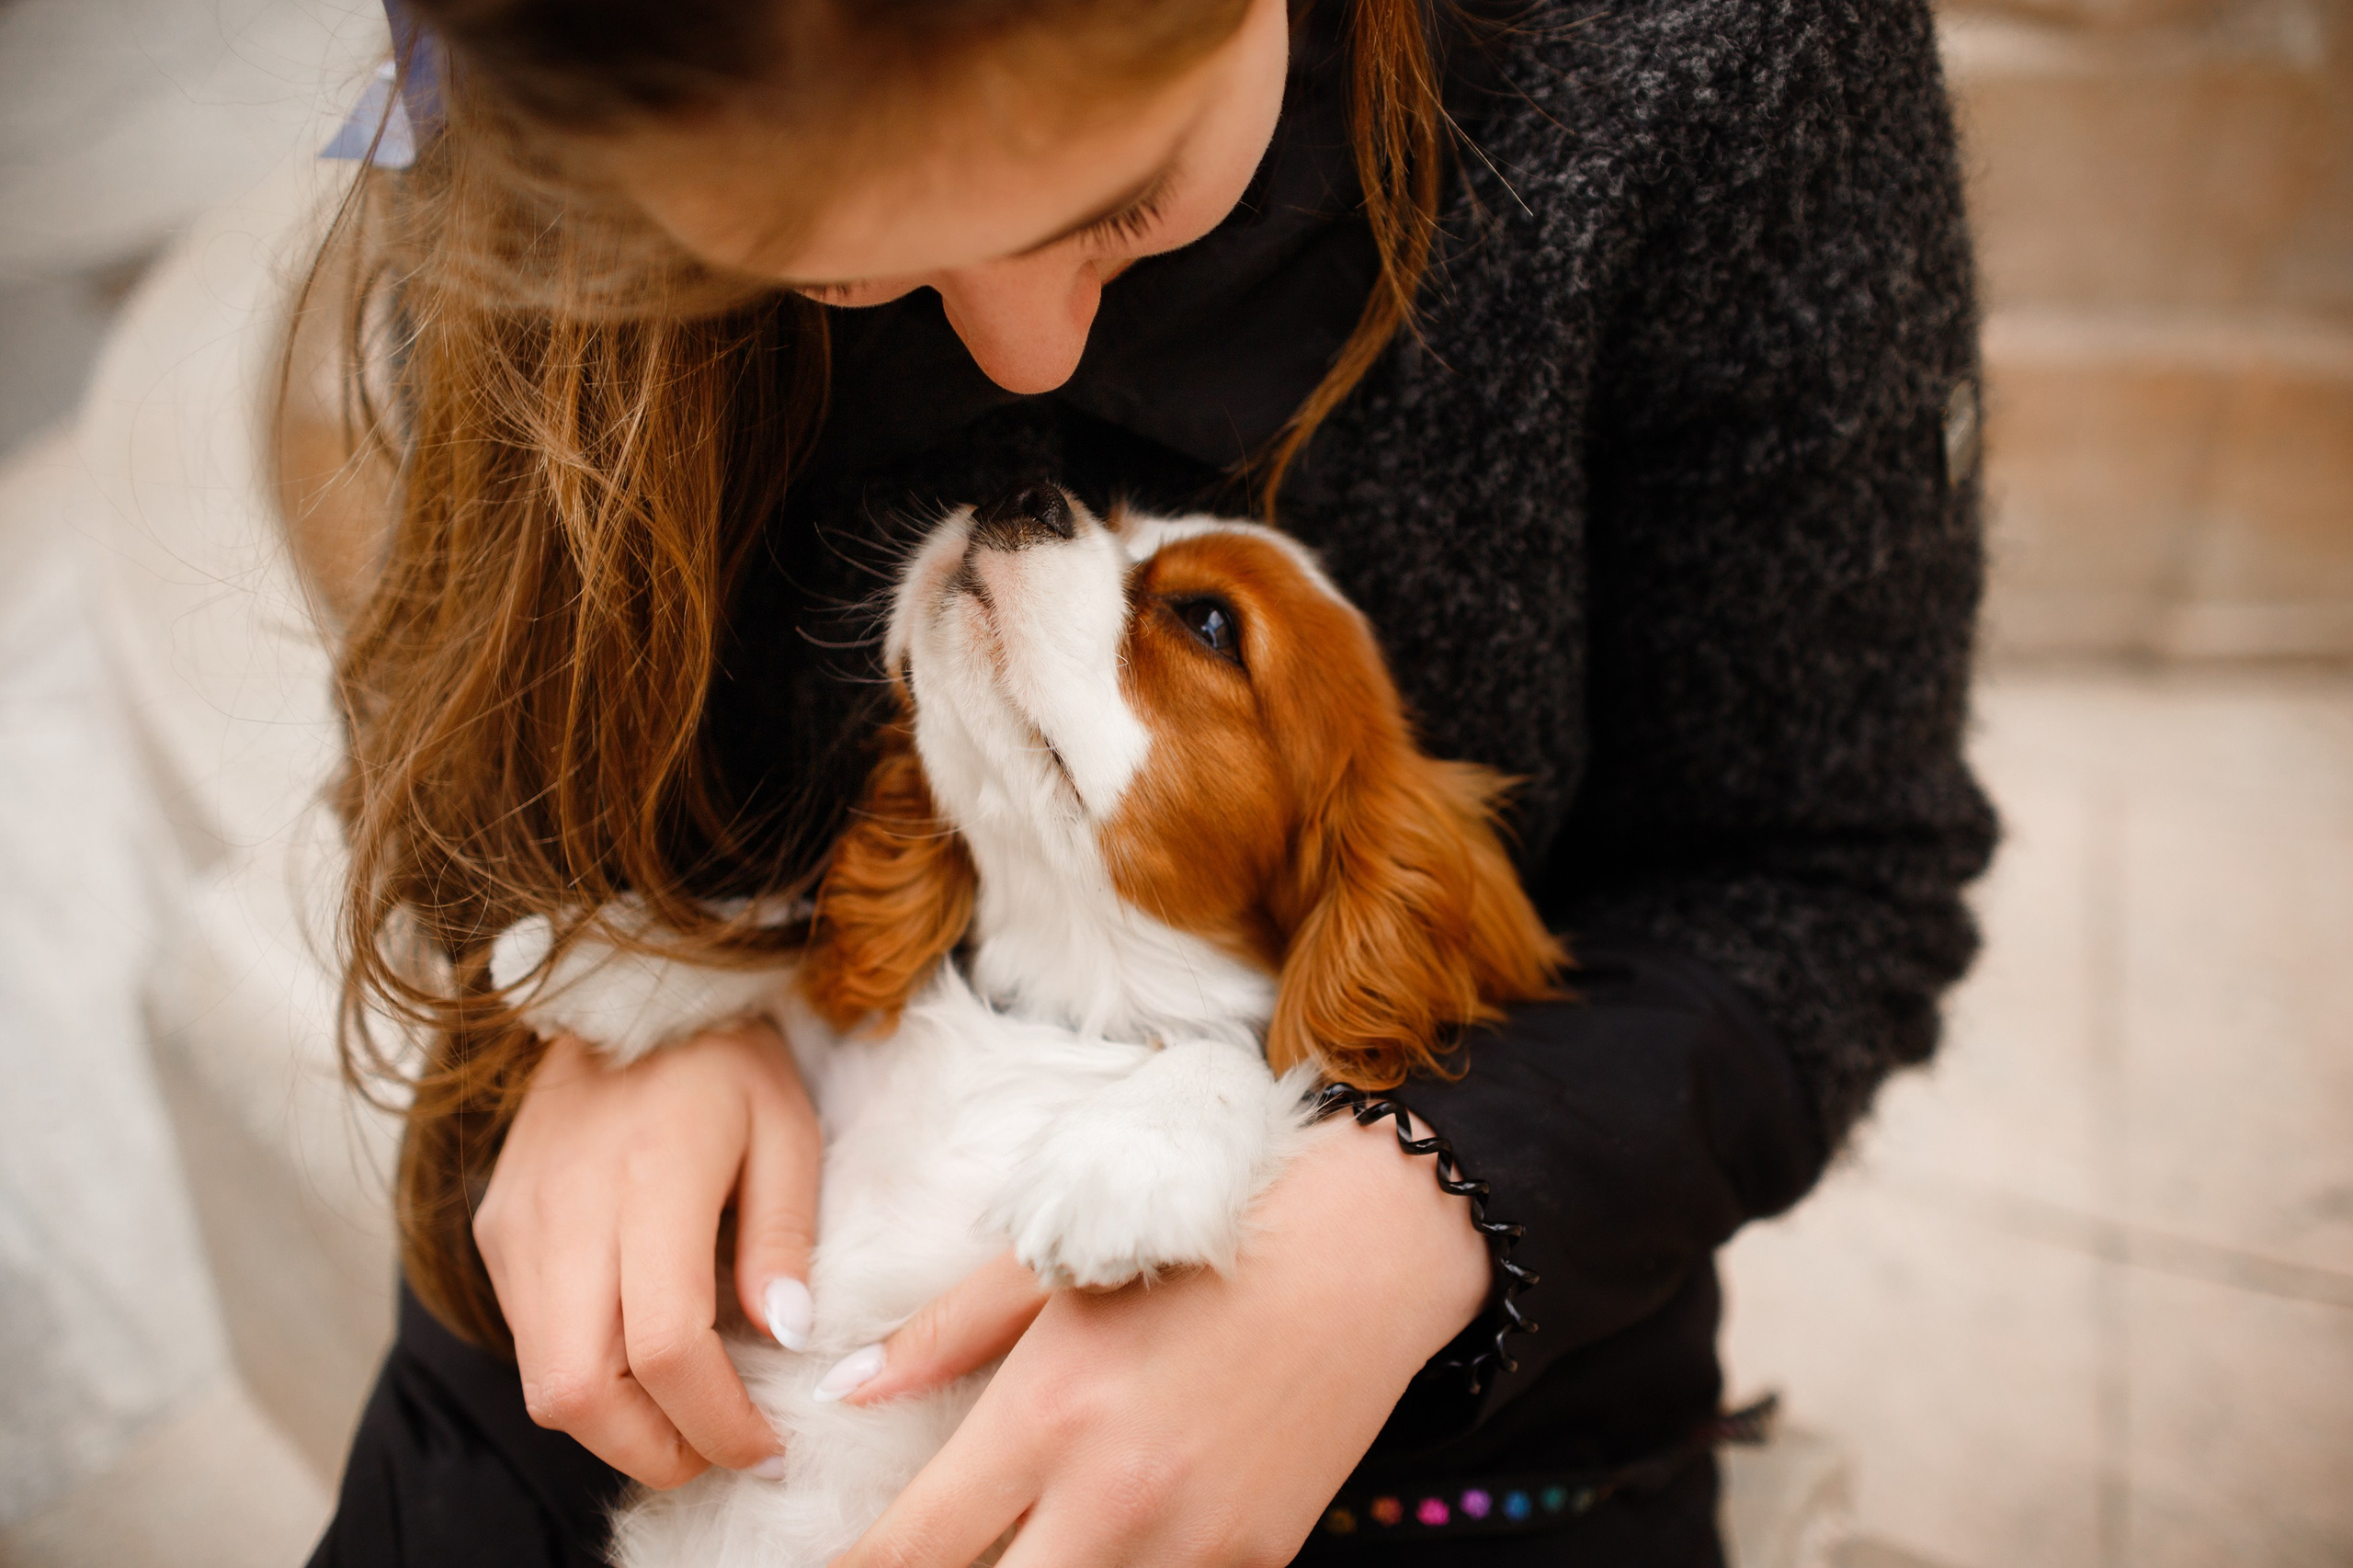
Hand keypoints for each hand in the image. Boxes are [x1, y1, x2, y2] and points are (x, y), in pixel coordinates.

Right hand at [474, 1021, 820, 1487]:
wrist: (626, 989)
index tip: (769, 1446)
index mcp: (651, 1179)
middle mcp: (566, 1212)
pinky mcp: (497, 1231)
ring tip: (691, 1418)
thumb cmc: (723, 1056)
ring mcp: (518, 1226)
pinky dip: (587, 1377)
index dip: (718, 1420)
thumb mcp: (786, 1126)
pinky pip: (530, 1339)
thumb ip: (783, 1235)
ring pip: (543, 1383)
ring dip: (619, 1426)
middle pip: (581, 1393)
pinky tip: (645, 1358)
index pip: (666, 1347)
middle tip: (723, 1452)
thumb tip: (784, 1337)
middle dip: (656, 1452)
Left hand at [832, 1112, 1491, 1566]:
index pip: (912, 1552)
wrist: (1362, 1251)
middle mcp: (1113, 1498)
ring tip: (1022, 1548)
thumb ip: (942, 1337)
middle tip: (936, 1562)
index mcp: (1047, 1415)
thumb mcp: (1055, 1269)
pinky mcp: (1256, 1564)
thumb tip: (844, 1387)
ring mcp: (1191, 1546)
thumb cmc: (1198, 1242)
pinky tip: (1097, 1548)